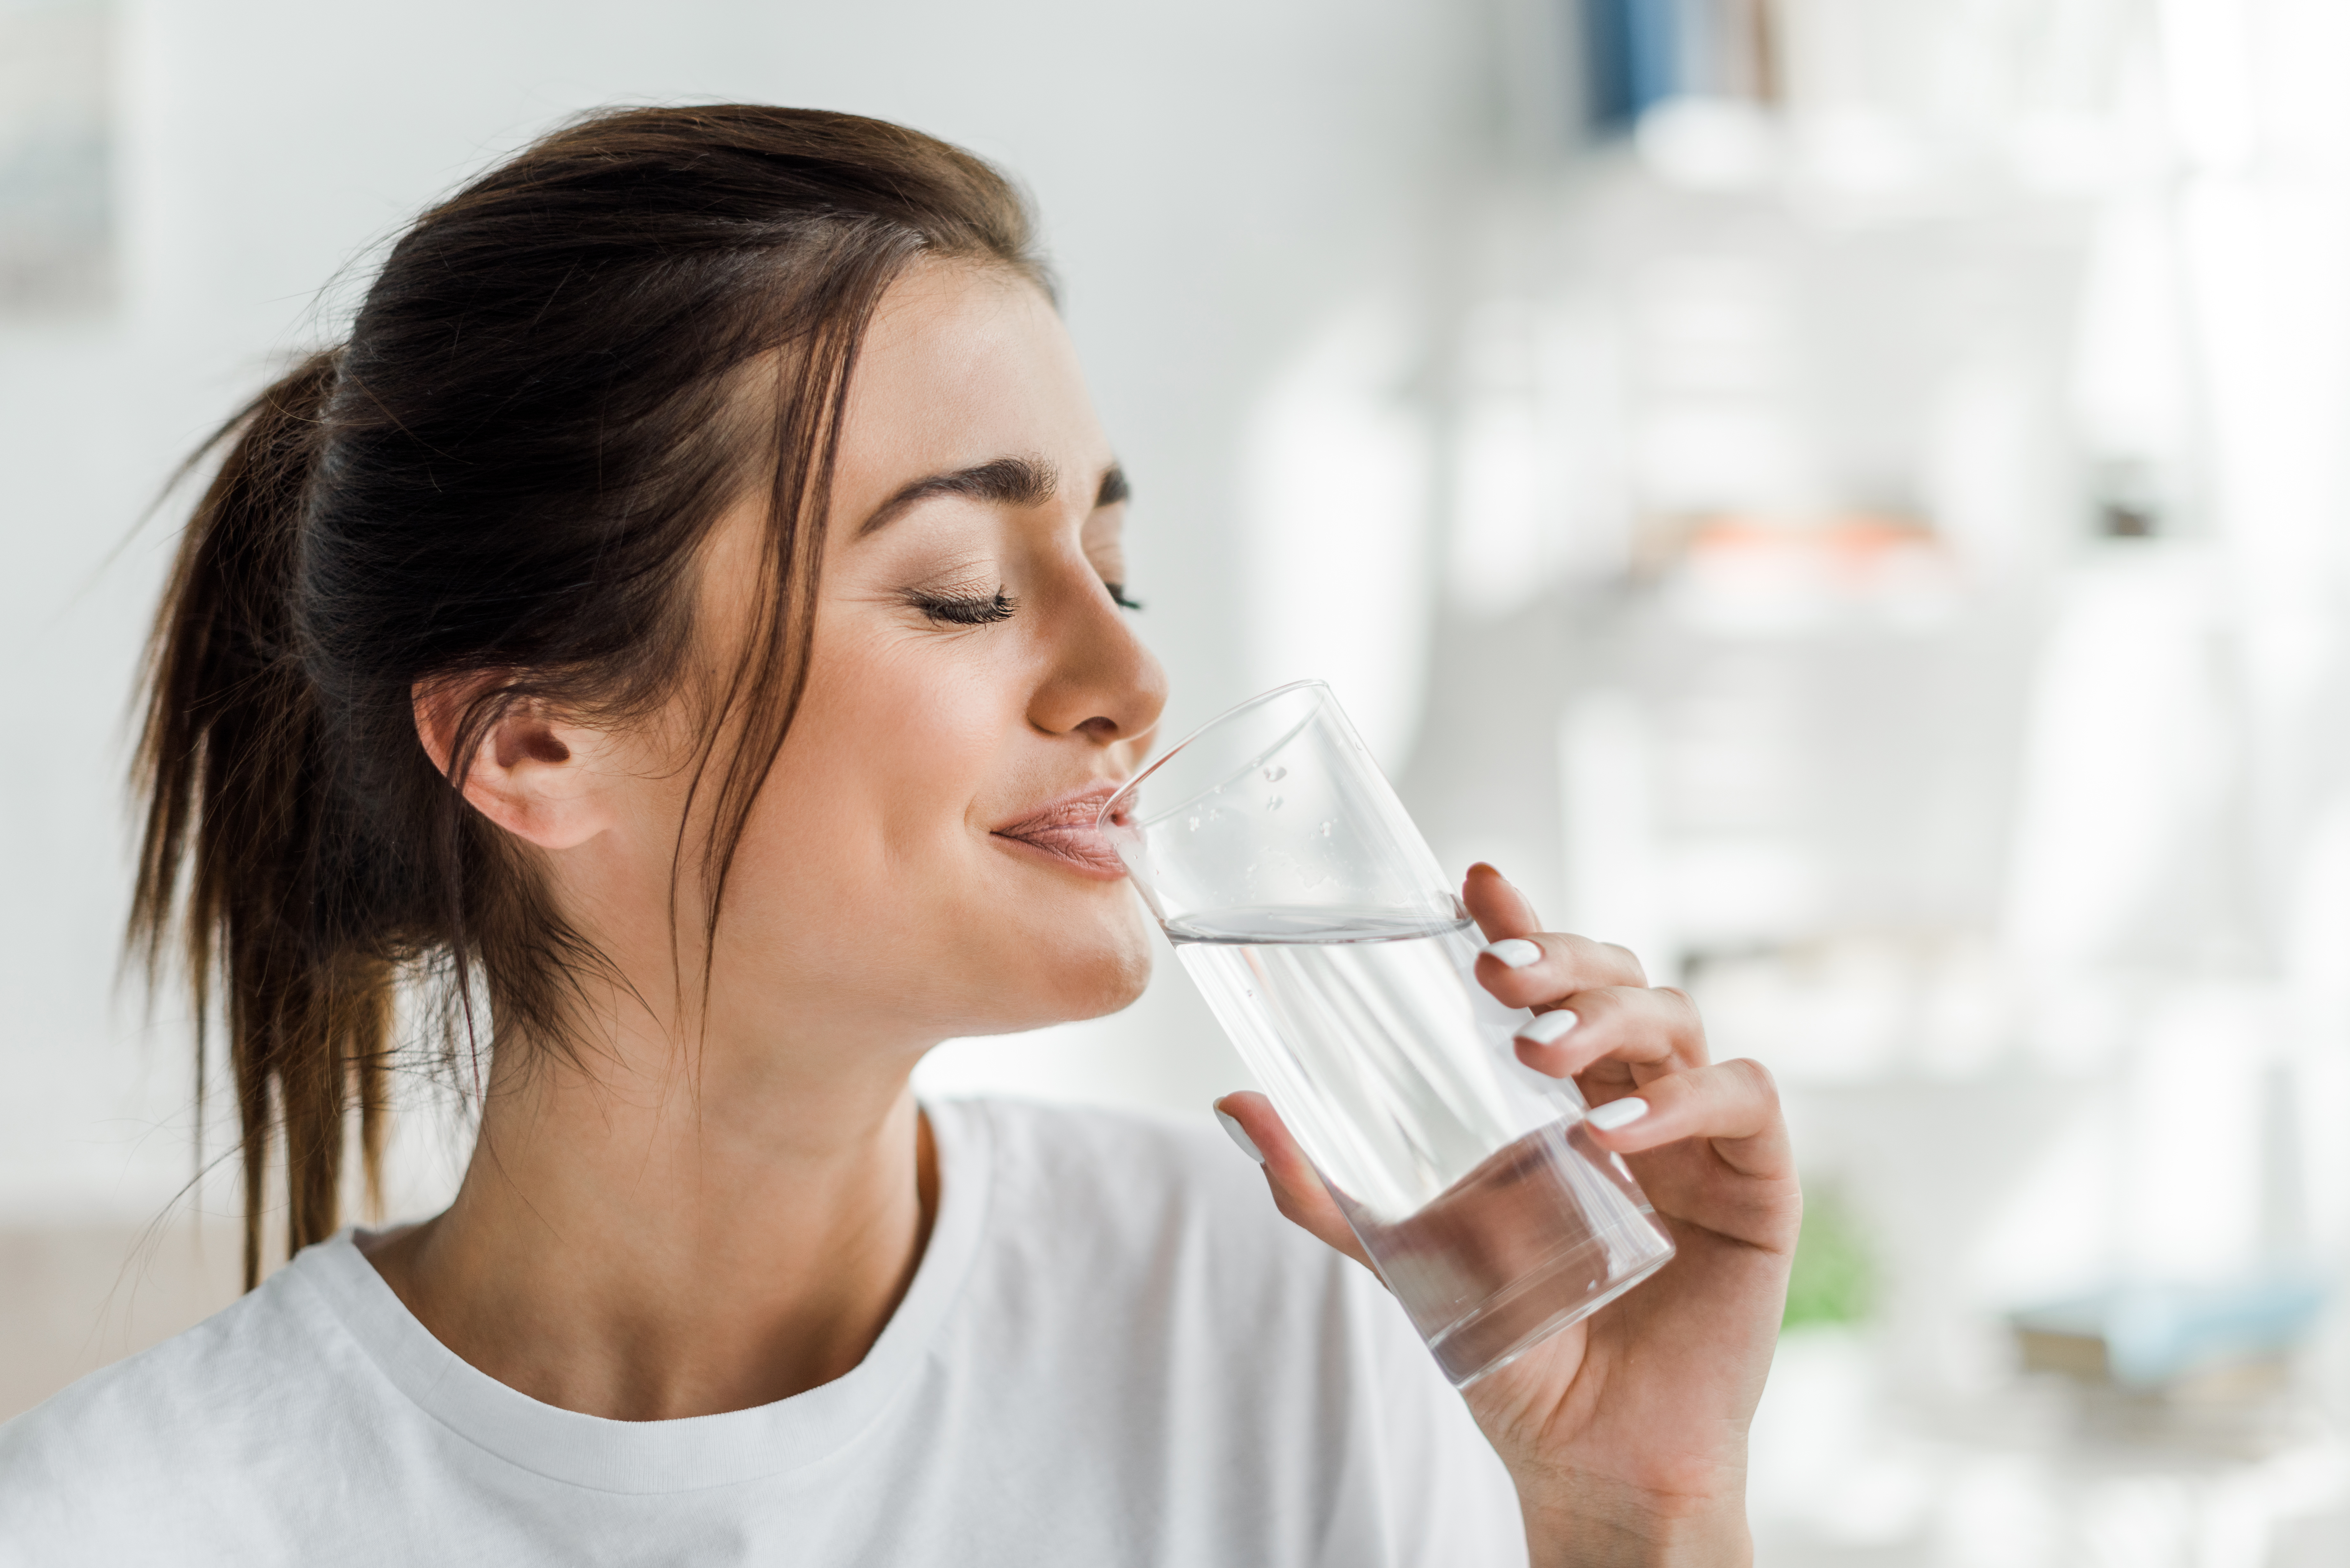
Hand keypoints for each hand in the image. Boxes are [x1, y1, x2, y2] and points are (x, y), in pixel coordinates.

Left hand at [1215, 864, 1797, 1566]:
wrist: (1586, 1452)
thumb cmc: (1508, 1345)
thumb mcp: (1406, 1252)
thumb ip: (1324, 1187)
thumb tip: (1232, 1104)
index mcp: (1562, 1095)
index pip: (1549, 980)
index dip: (1522, 923)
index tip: (1476, 883)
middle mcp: (1634, 1097)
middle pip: (1618, 977)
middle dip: (1560, 957)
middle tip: (1496, 973)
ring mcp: (1699, 1135)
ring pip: (1678, 1015)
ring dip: (1609, 1016)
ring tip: (1539, 1051)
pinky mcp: (1755, 1184)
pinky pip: (1743, 1098)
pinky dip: (1685, 1099)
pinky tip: (1615, 1130)